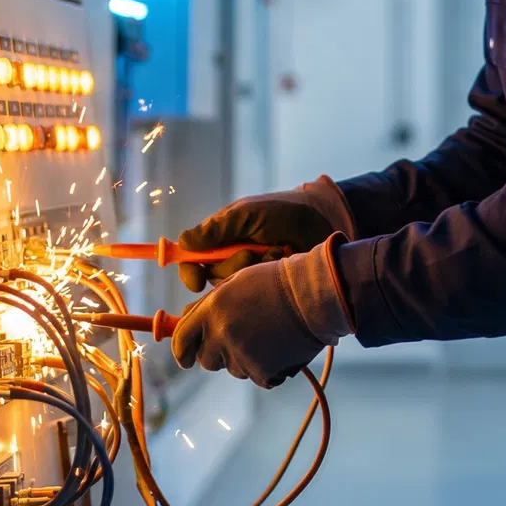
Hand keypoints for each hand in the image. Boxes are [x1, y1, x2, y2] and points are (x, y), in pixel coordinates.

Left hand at [171, 238, 352, 387]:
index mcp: (211, 310)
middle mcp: (221, 335)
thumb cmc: (275, 282)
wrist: (313, 296)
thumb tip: (187, 320)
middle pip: (205, 361)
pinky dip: (264, 367)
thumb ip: (208, 305)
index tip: (185, 358)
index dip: (181, 351)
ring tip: (266, 337)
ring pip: (232, 369)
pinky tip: (278, 347)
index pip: (181, 340)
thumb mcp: (234, 282)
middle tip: (236, 342)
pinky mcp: (261, 372)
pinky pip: (255, 376)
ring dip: (242, 358)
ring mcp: (241, 356)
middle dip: (215, 354)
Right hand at [176, 176, 357, 291]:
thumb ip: (216, 228)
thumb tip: (182, 243)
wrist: (323, 219)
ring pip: (238, 289)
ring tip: (275, 252)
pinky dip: (272, 277)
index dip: (190, 274)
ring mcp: (254, 276)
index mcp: (222, 242)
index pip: (194, 264)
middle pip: (214, 281)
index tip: (196, 281)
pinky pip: (262, 294)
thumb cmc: (282, 211)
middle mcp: (233, 261)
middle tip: (251, 253)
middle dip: (232, 268)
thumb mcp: (247, 213)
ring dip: (254, 271)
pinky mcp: (272, 288)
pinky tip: (285, 262)